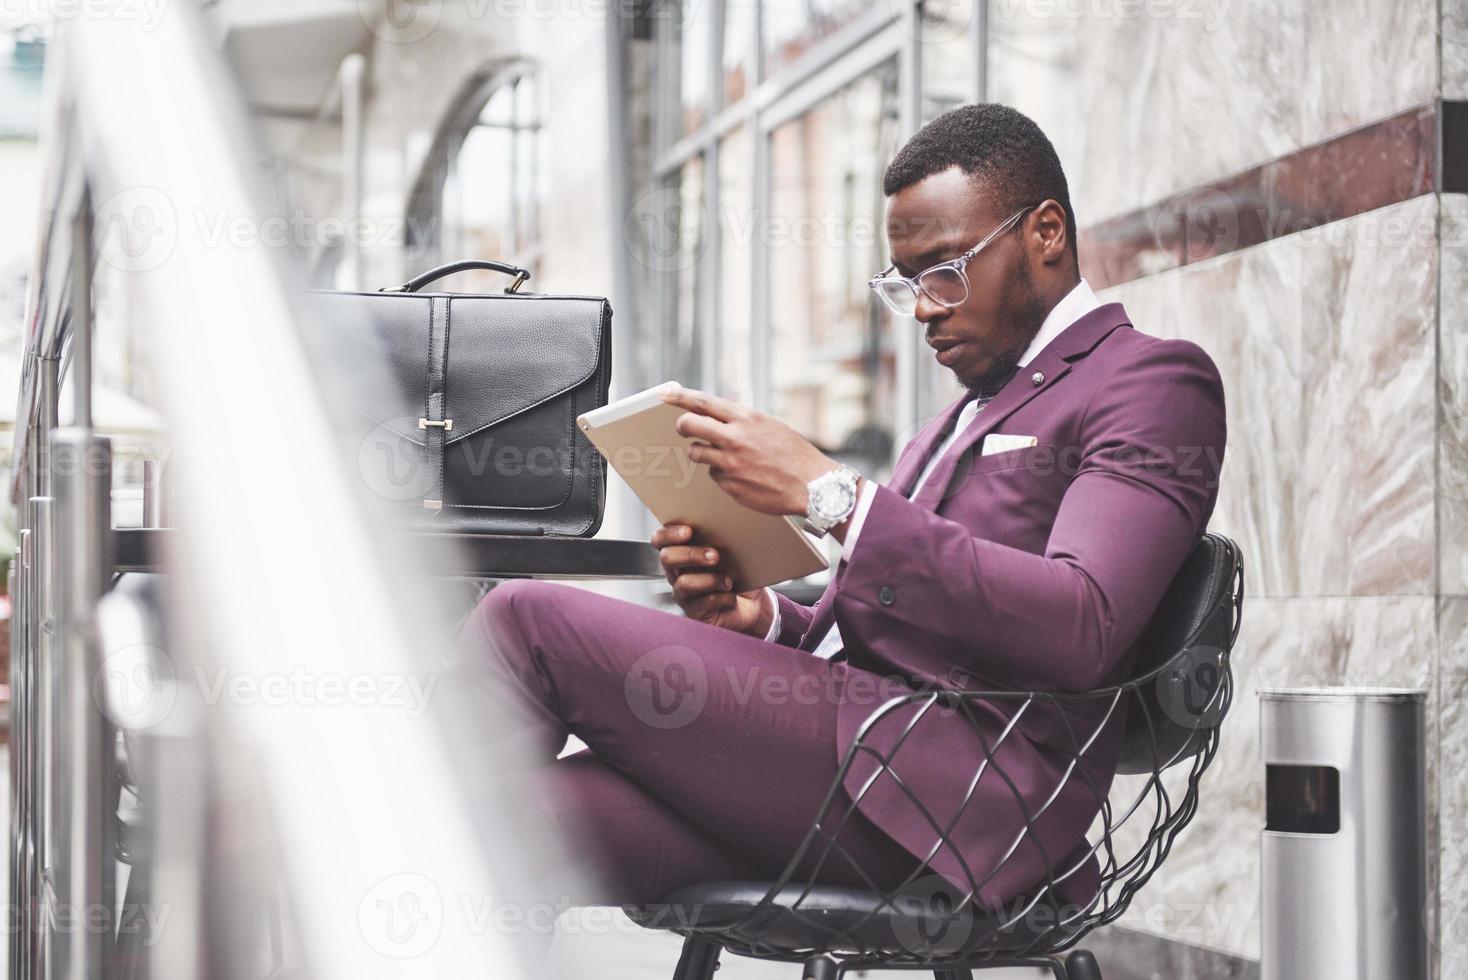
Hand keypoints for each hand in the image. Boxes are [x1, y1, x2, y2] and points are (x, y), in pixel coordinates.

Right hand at [652, 522, 773, 635]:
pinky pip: (701, 603)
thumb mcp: (734, 554)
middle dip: (690, 554)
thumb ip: (723, 542)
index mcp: (682, 553)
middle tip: (715, 556)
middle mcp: (677, 573)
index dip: (668, 534)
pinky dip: (721, 598)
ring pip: (684, 583)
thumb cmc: (739, 577)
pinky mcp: (694, 613)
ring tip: (728, 581)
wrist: (751, 607)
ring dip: (709, 579)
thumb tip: (726, 529)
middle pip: (666, 558)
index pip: (660, 540)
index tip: (688, 531)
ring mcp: (683, 594)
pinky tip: (731, 596)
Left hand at [659, 383, 838, 515]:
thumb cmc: (794, 454)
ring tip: (728, 456)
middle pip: (689, 426)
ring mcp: (730, 463)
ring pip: (697, 453)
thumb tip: (717, 416)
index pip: (703, 402)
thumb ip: (742, 421)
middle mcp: (734, 438)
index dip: (679, 396)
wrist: (813, 486)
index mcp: (746, 418)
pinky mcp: (729, 485)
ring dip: (704, 453)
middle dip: (682, 426)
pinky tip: (745, 476)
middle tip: (684, 429)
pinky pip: (715, 475)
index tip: (663, 392)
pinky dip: (724, 474)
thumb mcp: (769, 426)